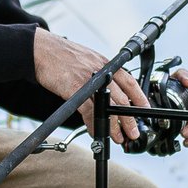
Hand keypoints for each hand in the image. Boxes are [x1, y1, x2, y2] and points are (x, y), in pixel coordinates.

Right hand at [33, 28, 149, 145]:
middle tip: (133, 133)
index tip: (145, 109)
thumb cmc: (62, 56)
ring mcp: (89, 81)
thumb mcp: (88, 60)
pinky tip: (96, 132)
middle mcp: (101, 72)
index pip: (130, 82)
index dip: (140, 97)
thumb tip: (108, 91)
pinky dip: (93, 124)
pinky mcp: (75, 89)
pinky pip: (89, 111)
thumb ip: (100, 74)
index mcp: (106, 64)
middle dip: (129, 119)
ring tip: (118, 137)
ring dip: (114, 126)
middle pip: (121, 99)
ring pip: (108, 107)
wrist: (42, 50)